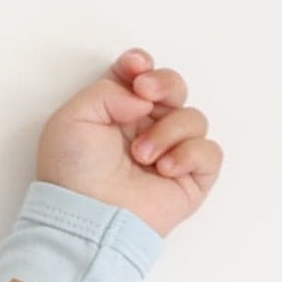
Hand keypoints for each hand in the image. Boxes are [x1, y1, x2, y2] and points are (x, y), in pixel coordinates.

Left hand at [35, 49, 222, 236]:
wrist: (87, 216)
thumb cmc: (72, 173)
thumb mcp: (73, 117)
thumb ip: (109, 90)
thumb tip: (144, 97)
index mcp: (116, 113)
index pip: (141, 75)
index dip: (142, 65)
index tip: (135, 68)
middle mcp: (145, 130)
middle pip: (174, 88)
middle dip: (165, 84)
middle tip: (146, 94)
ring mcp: (170, 153)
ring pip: (194, 118)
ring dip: (167, 131)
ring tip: (142, 156)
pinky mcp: (189, 179)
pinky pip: (210, 151)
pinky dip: (190, 155)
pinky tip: (164, 169)